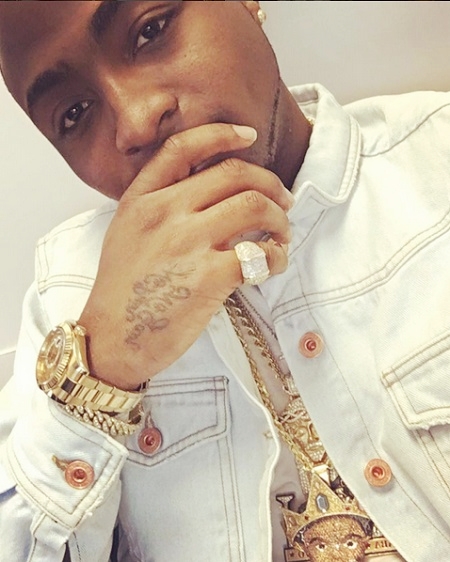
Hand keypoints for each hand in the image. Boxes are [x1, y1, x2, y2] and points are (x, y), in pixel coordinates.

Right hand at [79, 123, 291, 388]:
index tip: (249, 135)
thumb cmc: (122, 292)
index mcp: (141, 200)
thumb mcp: (127, 234)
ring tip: (281, 236)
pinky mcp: (208, 277)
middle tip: (284, 201)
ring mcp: (187, 243)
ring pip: (254, 206)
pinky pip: (260, 252)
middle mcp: (164, 213)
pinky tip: (273, 264)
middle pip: (234, 174)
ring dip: (280, 219)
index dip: (222, 134)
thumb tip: (212, 196)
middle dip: (271, 184)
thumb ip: (160, 208)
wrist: (110, 341)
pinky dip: (277, 256)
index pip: (183, 148)